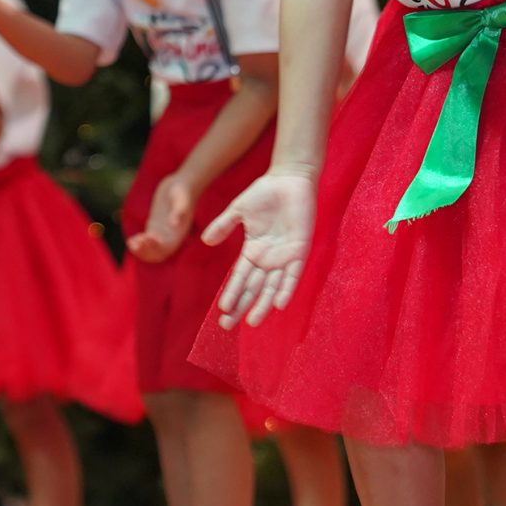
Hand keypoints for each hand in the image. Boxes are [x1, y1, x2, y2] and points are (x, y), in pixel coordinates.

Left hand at [127, 173, 197, 263]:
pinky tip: (131, 241)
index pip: (168, 248)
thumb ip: (179, 211)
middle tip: (136, 244)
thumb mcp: (182, 199)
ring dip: (141, 250)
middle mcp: (171, 236)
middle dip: (147, 251)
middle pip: (158, 253)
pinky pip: (146, 241)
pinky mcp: (154, 226)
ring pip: (151, 249)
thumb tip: (174, 224)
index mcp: (179, 233)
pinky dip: (139, 244)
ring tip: (131, 244)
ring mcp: (162, 232)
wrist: (180, 183)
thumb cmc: (183, 190)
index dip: (158, 247)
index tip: (150, 237)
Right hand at [205, 166, 316, 327]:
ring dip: (262, 305)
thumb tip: (206, 242)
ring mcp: (284, 256)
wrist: (289, 179)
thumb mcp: (238, 210)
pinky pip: (293, 275)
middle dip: (241, 306)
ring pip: (272, 287)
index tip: (221, 311)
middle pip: (253, 288)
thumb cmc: (265, 192)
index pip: (239, 278)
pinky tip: (278, 304)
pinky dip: (286, 289)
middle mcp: (268, 258)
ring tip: (252, 322)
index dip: (231, 294)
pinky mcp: (300, 250)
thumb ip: (223, 226)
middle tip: (228, 326)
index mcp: (253, 250)